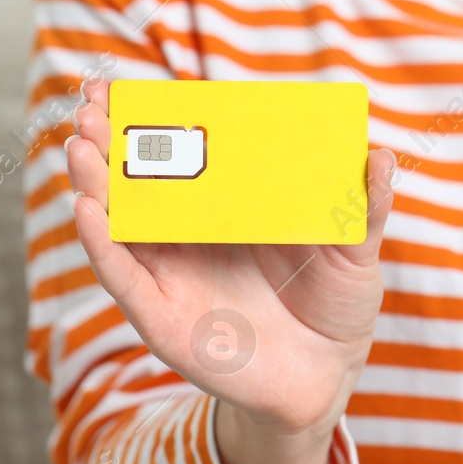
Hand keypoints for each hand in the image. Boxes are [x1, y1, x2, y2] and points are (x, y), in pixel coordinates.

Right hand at [64, 78, 396, 463]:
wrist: (328, 376)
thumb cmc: (335, 303)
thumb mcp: (354, 247)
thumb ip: (365, 203)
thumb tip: (382, 151)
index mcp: (225, 211)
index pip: (179, 158)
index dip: (148, 123)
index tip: (120, 86)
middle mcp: (188, 240)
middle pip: (135, 184)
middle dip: (107, 142)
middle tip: (90, 102)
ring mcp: (170, 278)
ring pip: (118, 226)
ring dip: (94, 185)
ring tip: (80, 145)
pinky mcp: (164, 321)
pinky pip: (125, 279)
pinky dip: (103, 246)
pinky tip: (88, 211)